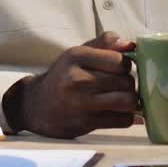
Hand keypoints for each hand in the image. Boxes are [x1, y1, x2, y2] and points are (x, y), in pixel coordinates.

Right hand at [6, 31, 137, 138]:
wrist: (36, 106)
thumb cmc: (64, 76)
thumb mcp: (79, 53)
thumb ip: (105, 43)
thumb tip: (131, 45)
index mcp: (77, 56)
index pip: (119, 61)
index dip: (126, 65)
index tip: (120, 69)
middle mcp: (78, 79)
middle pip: (126, 81)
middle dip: (128, 84)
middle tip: (121, 85)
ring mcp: (82, 103)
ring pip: (128, 101)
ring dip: (131, 101)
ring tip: (123, 99)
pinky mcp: (86, 123)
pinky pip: (122, 121)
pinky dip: (126, 117)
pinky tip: (118, 112)